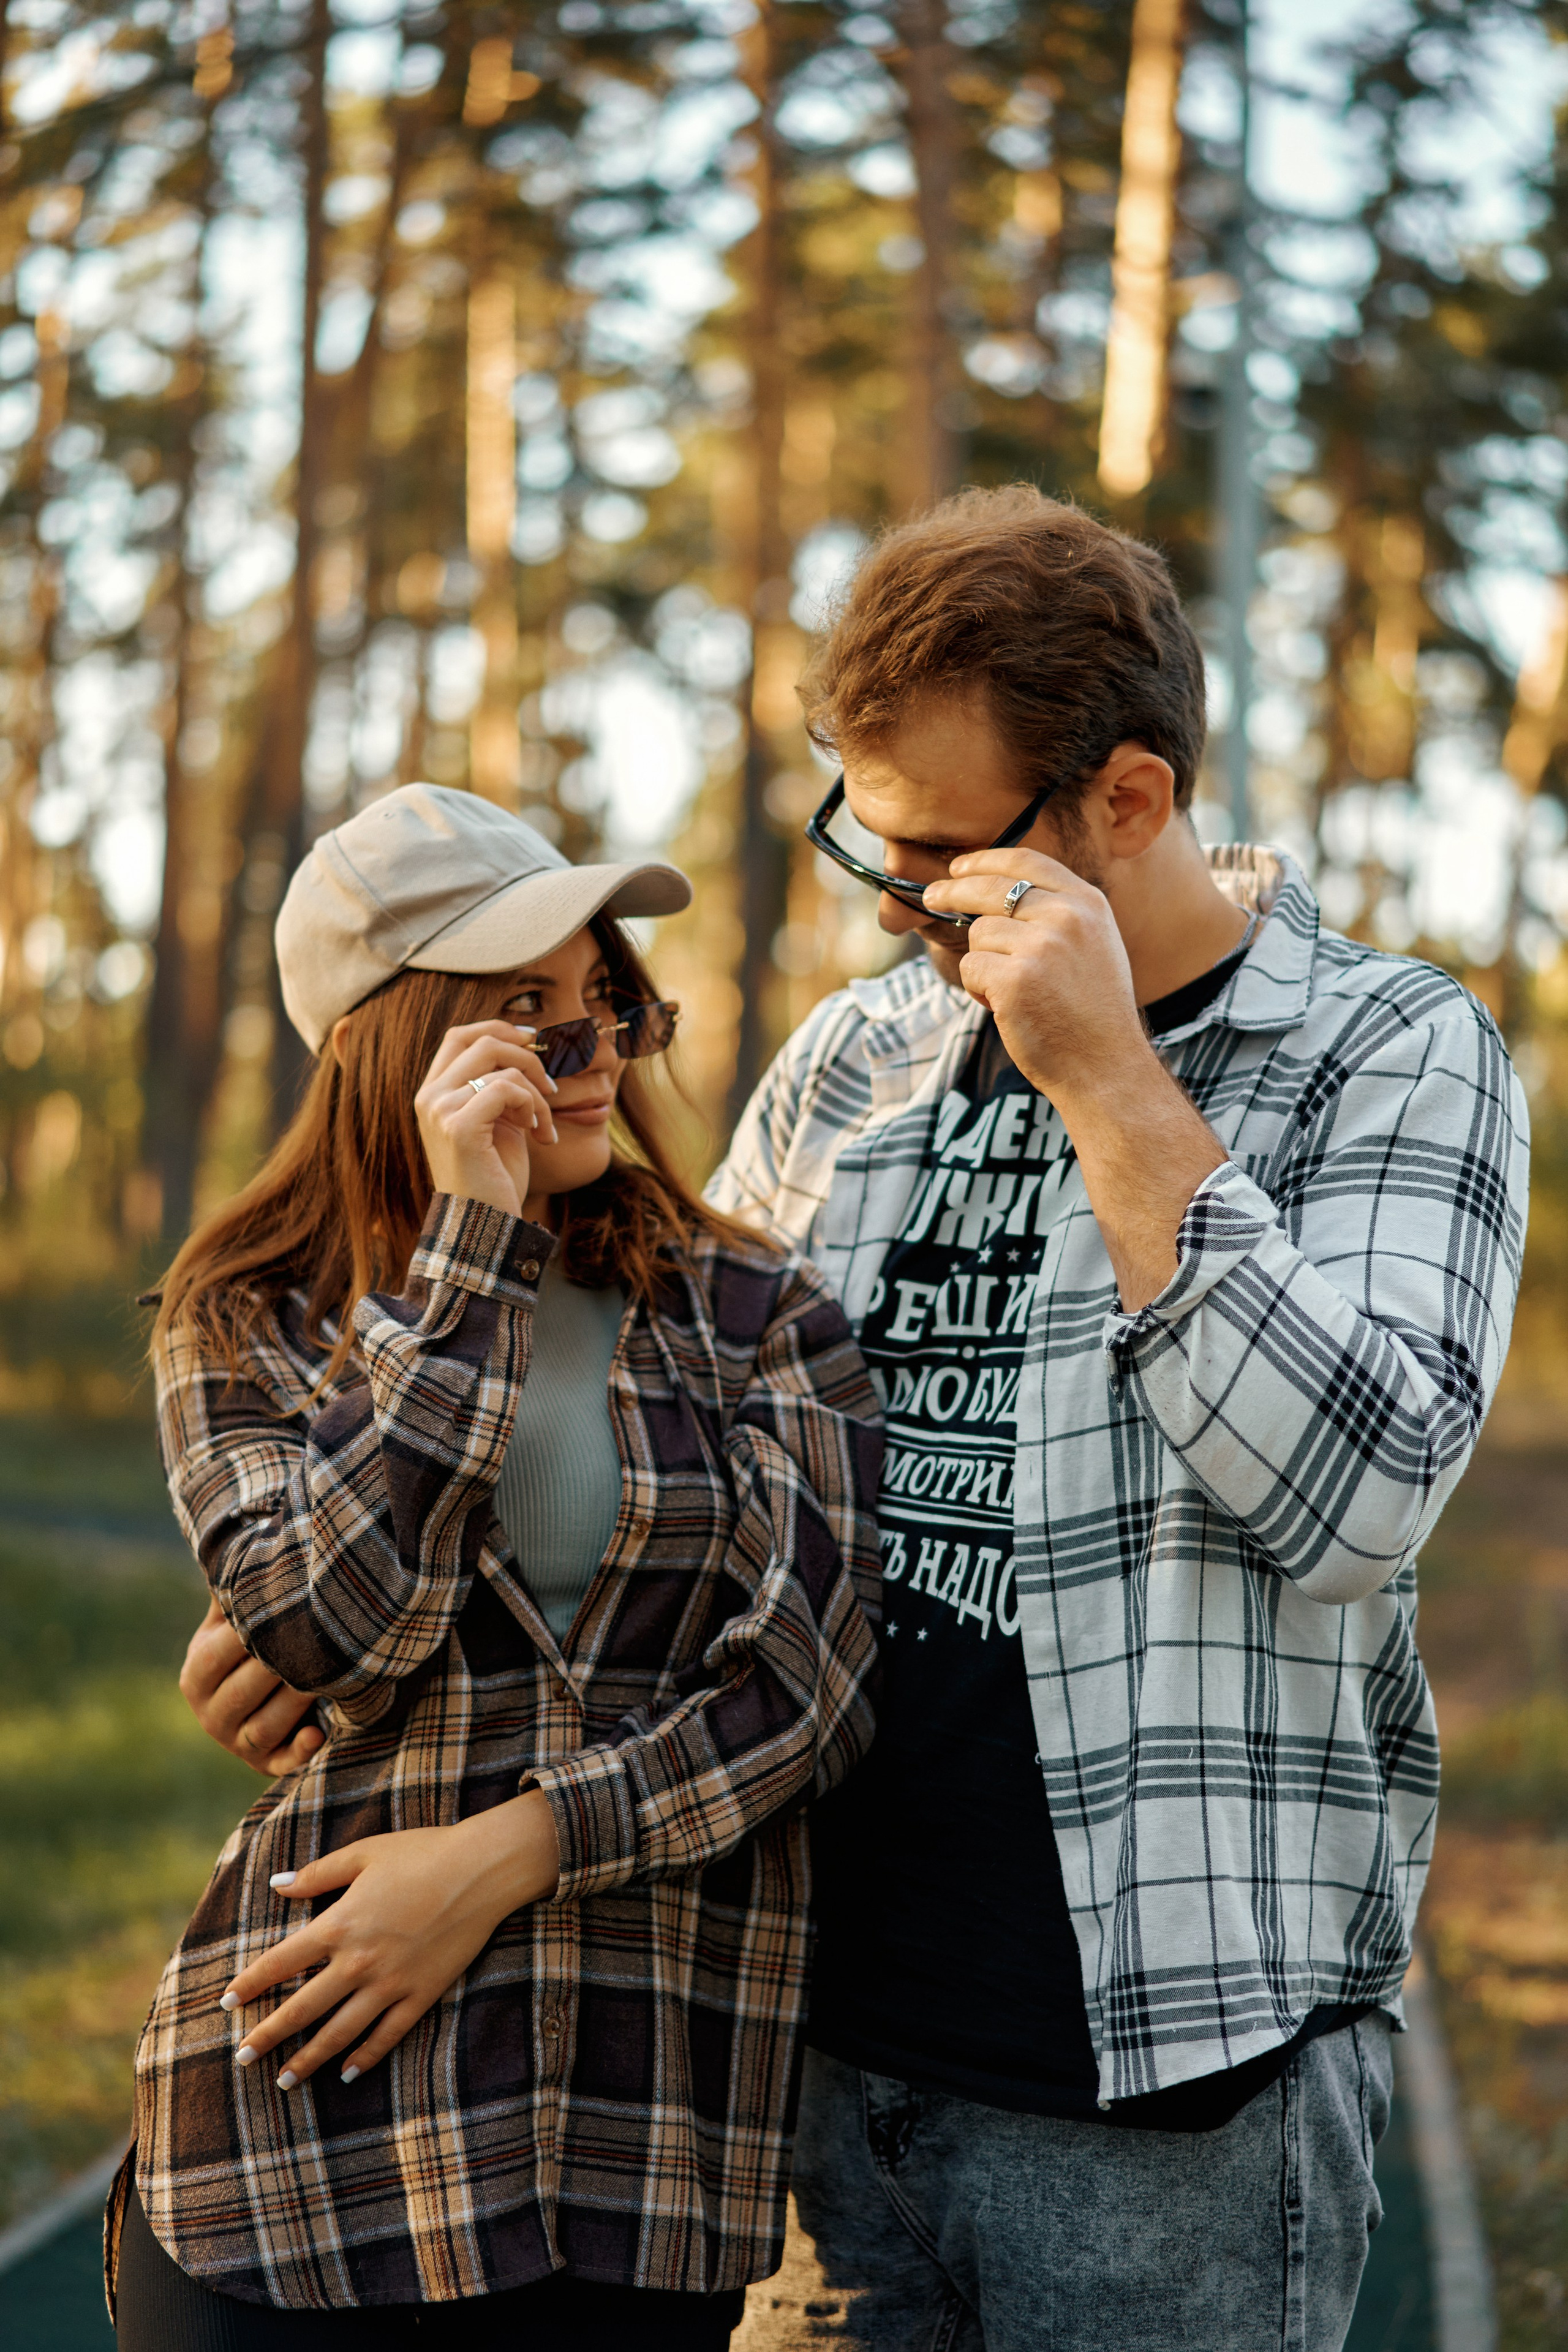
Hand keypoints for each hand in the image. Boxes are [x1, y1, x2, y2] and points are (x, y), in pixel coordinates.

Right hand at [180, 1597, 323, 1777]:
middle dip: (279, 1666)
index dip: (248, 1635)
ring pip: (265, 1726)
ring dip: (297, 1701)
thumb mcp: (233, 1620)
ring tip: (328, 1675)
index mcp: (196, 1674)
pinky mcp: (266, 1764)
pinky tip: (320, 1732)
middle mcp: (209, 1714)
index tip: (283, 1610)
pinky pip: (282, 1763)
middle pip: (242, 1692)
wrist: (265, 1695)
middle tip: (315, 1640)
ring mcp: (236, 1743)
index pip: (218, 1654)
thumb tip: (245, 1541)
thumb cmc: (252, 1645)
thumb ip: (236, 1589)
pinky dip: (300, 1751)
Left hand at [219, 1793, 560, 2088]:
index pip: (281, 1963)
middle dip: (268, 2036)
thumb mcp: (364, 1854)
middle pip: (302, 2008)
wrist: (481, 1870)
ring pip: (339, 2032)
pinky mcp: (422, 1995)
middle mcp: (359, 1962)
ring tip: (284, 2080)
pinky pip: (387, 2036)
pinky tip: (346, 2073)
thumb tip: (277, 1885)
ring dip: (308, 2059)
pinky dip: (364, 2057)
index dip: (250, 1984)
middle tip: (241, 2058)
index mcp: (340, 1925)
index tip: (226, 2003)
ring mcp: (391, 1984)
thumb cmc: (422, 1853)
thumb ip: (318, 1874)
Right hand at [414, 1021, 558, 1218]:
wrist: (486, 1225)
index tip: (533, 1041)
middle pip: (481, 1041)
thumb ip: (500, 1085)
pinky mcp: (458, 1127)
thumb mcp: (497, 1121)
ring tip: (543, 1125)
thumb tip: (528, 1046)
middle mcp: (428, 1097)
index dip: (498, 1028)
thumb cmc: (495, 1176)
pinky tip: (538, 1134)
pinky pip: (506, 1089)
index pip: (459, 1036)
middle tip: (550, 1088)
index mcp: (433, 1093)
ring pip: (501, 1065)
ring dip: (536, 1091)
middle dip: (527, 1057)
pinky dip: (532, 1106)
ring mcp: (439, 1111)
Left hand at [923, 847, 1225, 1311]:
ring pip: (978, 934)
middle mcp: (1067, 917)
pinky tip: (1005, 1009)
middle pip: (990, 888)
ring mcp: (1041, 946)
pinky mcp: (1014, 979)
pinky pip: (971, 968)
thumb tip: (991, 893)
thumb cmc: (1092, 1015)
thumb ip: (1056, 915)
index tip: (960, 866)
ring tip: (1011, 993)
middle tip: (931, 896)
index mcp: (1088, 903)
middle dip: (952, 891)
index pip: (1027, 861)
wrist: (1107, 1067)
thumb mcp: (1092, 947)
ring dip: (981, 964)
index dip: (985, 860)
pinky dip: (977, 990)